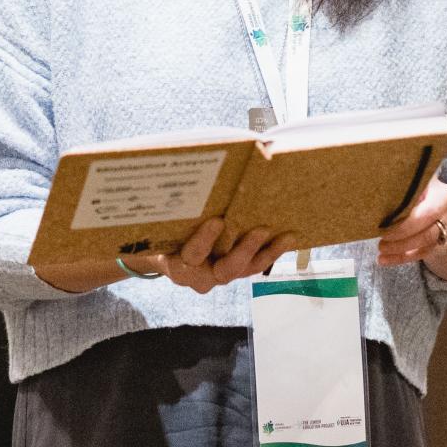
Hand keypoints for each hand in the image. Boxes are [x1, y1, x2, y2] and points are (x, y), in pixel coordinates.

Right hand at [129, 218, 296, 293]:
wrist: (164, 255)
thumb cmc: (162, 232)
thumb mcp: (159, 223)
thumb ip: (169, 206)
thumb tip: (182, 170)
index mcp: (177, 264)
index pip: (192, 255)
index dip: (204, 240)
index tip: (217, 221)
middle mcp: (200, 276)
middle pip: (225, 270)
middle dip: (244, 249)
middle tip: (261, 229)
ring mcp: (218, 276)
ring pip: (245, 269)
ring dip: (266, 251)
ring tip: (285, 235)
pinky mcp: (234, 272)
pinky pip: (254, 266)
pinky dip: (271, 252)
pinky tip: (287, 237)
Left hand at [377, 175, 446, 267]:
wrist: (439, 200)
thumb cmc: (419, 188)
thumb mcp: (415, 183)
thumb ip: (402, 188)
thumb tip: (375, 191)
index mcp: (441, 194)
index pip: (427, 213)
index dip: (406, 225)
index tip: (384, 228)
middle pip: (426, 233)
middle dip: (401, 240)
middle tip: (381, 242)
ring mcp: (445, 229)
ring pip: (424, 245)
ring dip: (400, 250)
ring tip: (381, 250)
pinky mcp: (438, 242)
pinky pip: (421, 253)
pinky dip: (401, 257)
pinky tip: (385, 260)